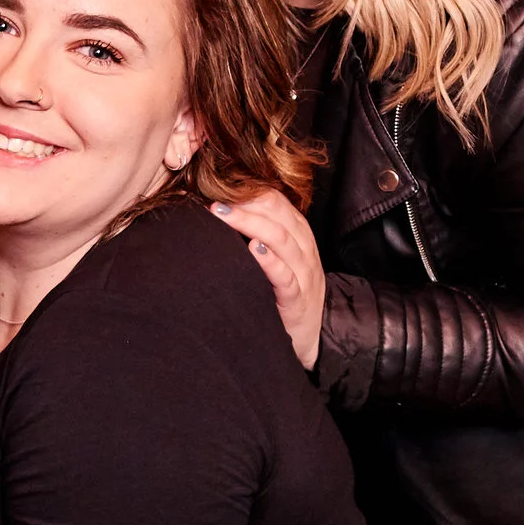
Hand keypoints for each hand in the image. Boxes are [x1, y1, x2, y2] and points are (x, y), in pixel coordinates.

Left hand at [217, 192, 325, 370]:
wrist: (308, 337)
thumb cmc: (286, 294)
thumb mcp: (280, 259)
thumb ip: (260, 236)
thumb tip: (222, 213)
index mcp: (298, 235)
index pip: (277, 202)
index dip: (250, 191)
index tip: (221, 187)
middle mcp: (304, 249)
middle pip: (278, 215)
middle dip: (246, 203)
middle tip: (216, 201)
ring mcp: (304, 273)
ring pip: (281, 239)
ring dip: (251, 224)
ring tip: (224, 216)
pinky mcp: (298, 299)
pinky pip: (286, 276)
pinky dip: (270, 260)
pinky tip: (253, 249)